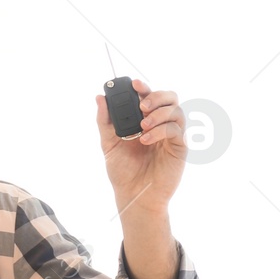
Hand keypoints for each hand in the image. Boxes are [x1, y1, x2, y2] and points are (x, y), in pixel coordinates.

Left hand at [96, 79, 185, 218]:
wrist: (133, 194)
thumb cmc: (123, 170)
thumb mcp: (108, 143)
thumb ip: (105, 121)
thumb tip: (99, 97)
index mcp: (145, 120)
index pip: (149, 97)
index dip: (144, 87)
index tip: (134, 83)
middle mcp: (161, 125)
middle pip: (170, 98)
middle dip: (156, 97)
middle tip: (142, 106)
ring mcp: (172, 135)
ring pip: (176, 111)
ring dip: (159, 114)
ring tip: (142, 126)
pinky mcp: (179, 148)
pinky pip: (176, 130)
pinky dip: (161, 130)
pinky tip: (146, 139)